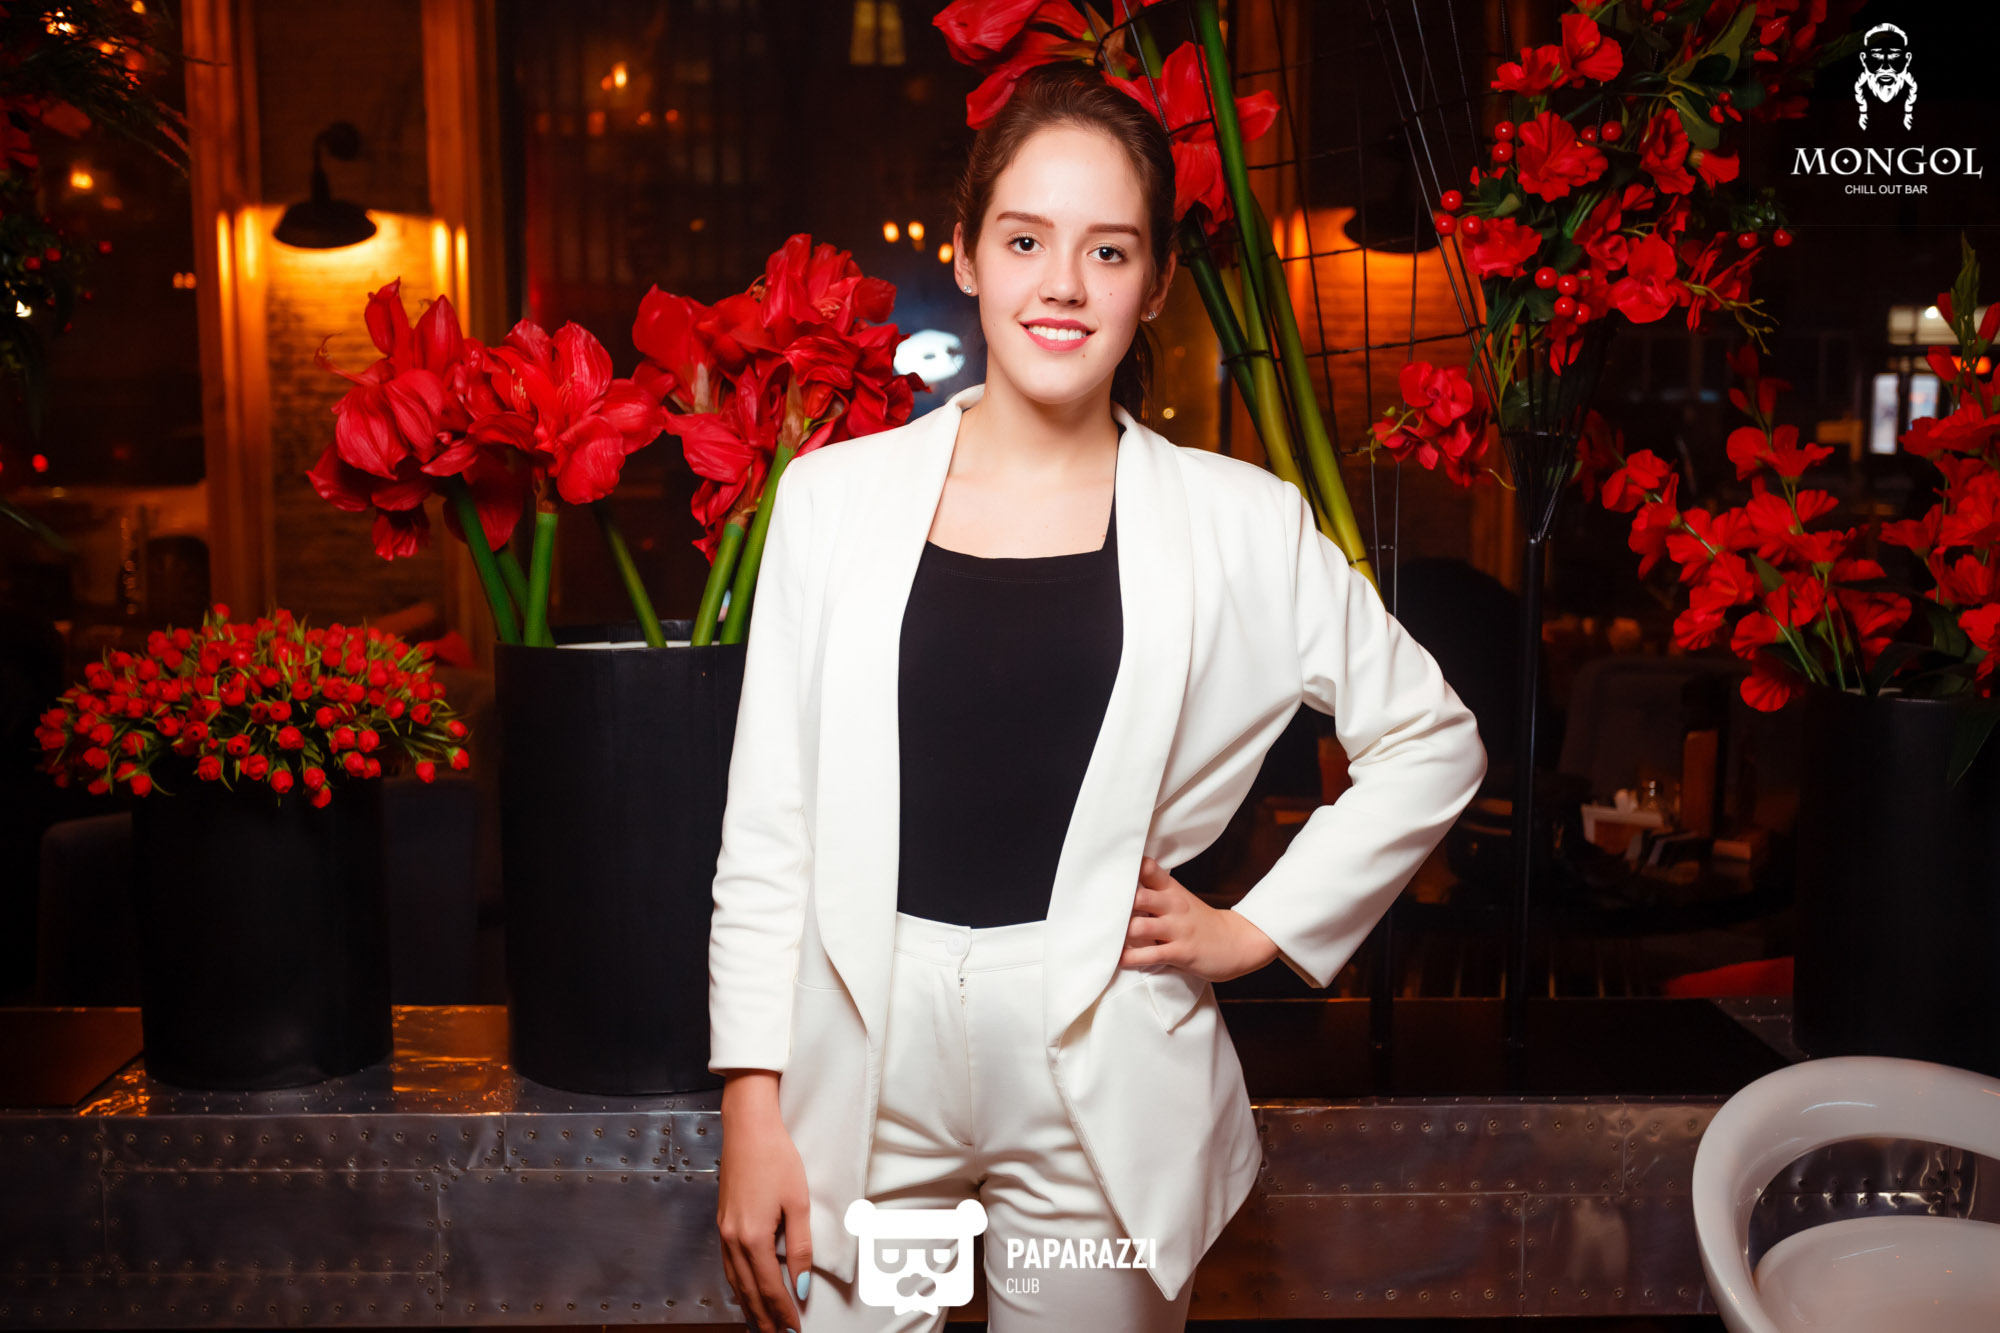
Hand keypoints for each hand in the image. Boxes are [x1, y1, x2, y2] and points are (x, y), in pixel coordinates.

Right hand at [717, 1072, 811, 1332]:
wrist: (748, 1128)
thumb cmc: (776, 1159)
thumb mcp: (797, 1203)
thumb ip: (800, 1248)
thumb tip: (802, 1284)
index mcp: (753, 1238)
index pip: (770, 1288)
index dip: (783, 1312)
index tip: (794, 1330)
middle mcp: (733, 1240)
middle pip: (749, 1292)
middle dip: (765, 1318)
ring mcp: (724, 1231)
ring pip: (735, 1282)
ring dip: (750, 1306)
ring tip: (763, 1324)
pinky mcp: (723, 1222)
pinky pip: (728, 1266)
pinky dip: (738, 1286)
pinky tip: (744, 1290)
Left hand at [1119, 856, 1280, 982]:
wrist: (1238, 942)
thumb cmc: (1201, 922)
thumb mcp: (1180, 899)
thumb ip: (1154, 892)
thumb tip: (1118, 890)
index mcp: (1171, 889)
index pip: (1147, 869)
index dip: (1125, 869)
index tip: (1103, 875)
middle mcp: (1173, 905)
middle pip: (1138, 896)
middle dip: (1115, 906)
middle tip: (1095, 914)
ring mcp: (1177, 929)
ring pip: (1140, 927)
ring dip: (1119, 935)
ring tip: (1103, 940)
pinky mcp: (1180, 952)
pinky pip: (1150, 956)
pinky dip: (1130, 959)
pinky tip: (1118, 961)